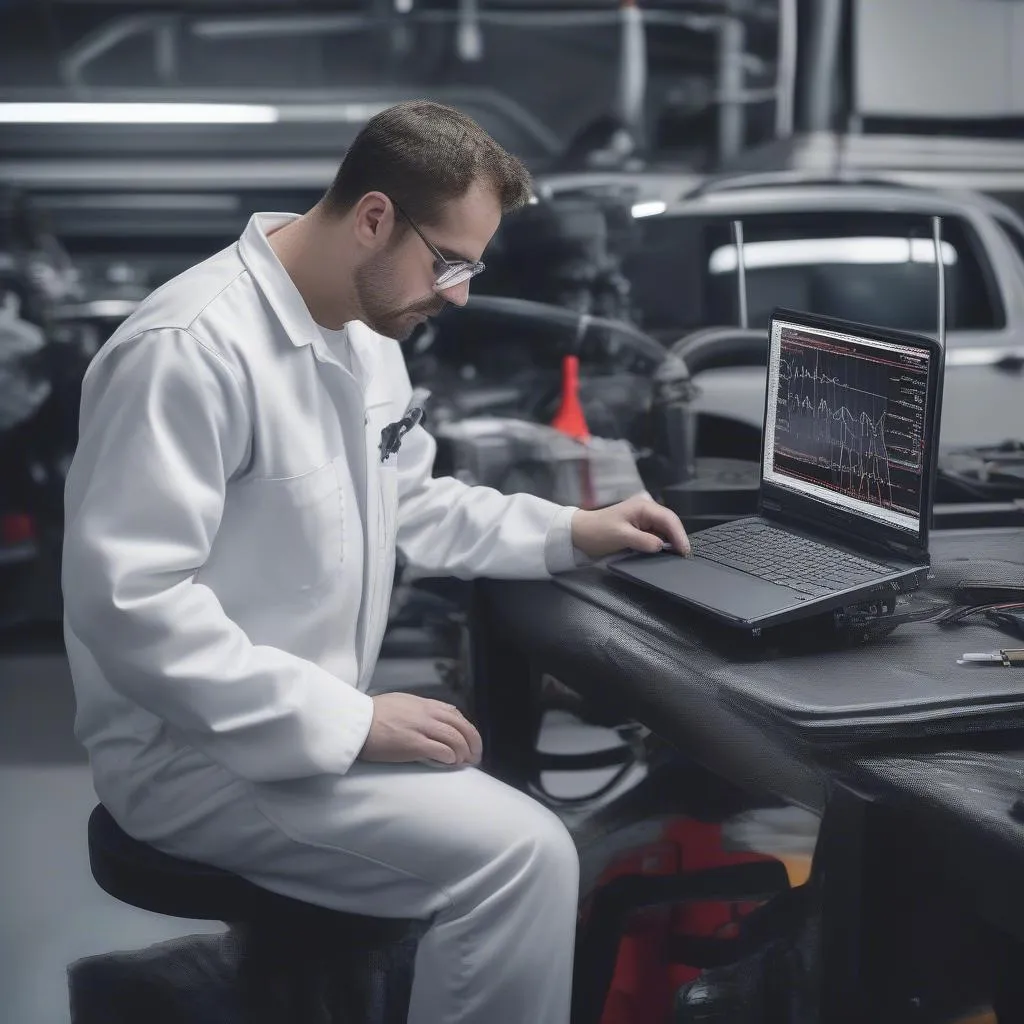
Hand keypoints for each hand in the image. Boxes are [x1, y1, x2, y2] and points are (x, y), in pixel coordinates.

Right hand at [358, 692, 482, 766]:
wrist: (356, 722)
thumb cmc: (374, 714)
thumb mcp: (401, 703)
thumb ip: (419, 709)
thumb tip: (433, 718)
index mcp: (425, 704)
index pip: (456, 715)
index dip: (468, 729)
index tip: (470, 741)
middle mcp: (427, 714)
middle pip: (462, 727)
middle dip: (473, 743)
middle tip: (475, 756)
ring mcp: (422, 729)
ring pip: (456, 740)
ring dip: (464, 753)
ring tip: (464, 763)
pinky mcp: (414, 745)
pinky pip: (442, 752)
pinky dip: (451, 758)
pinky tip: (450, 764)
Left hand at [571, 494, 690, 559]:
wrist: (579, 533)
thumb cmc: (597, 532)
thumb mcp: (621, 537)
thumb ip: (644, 541)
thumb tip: (661, 546)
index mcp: (643, 506)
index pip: (669, 519)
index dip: (679, 535)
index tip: (685, 551)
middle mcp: (646, 509)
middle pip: (669, 523)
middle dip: (677, 538)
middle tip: (684, 556)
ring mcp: (642, 518)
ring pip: (664, 529)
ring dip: (670, 541)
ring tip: (677, 556)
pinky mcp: (639, 527)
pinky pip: (656, 534)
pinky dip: (662, 543)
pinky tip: (665, 552)